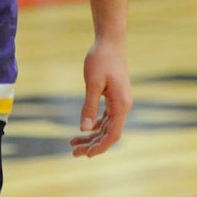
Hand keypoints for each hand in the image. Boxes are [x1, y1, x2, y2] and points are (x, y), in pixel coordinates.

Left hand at [69, 40, 131, 157]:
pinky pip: (106, 117)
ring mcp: (119, 101)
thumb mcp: (92, 83)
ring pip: (106, 126)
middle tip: (73, 152)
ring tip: (73, 143)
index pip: (113, 135)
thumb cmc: (101, 59)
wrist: (110, 41)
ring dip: (92, 136)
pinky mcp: (114, 96)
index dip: (100, 147)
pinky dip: (95, 124)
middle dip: (92, 144)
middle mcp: (123, 106)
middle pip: (109, 133)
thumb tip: (84, 129)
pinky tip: (85, 128)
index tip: (86, 155)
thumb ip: (89, 107)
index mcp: (121, 105)